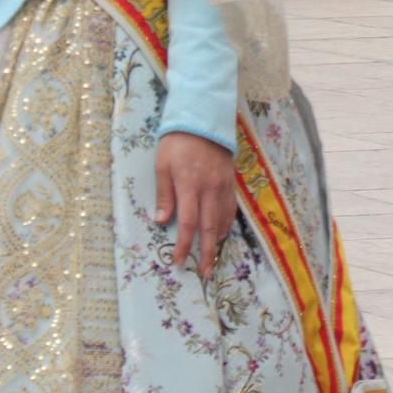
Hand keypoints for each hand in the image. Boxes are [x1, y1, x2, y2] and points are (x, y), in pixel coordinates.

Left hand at [154, 131, 236, 278]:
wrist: (203, 120)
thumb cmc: (177, 142)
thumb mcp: (162, 165)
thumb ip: (164, 194)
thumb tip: (162, 221)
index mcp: (190, 185)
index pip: (188, 223)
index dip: (184, 245)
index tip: (178, 261)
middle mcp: (210, 189)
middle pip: (209, 228)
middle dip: (206, 252)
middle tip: (204, 273)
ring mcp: (223, 186)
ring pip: (223, 220)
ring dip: (216, 241)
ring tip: (211, 258)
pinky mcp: (230, 182)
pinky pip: (231, 209)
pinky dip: (226, 224)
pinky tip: (220, 233)